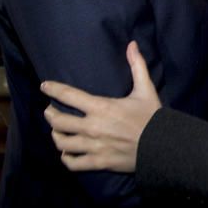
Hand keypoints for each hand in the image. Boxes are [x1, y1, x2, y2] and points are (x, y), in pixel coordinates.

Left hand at [42, 41, 161, 172]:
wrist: (163, 146)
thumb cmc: (152, 117)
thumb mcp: (146, 90)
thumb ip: (137, 66)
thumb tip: (132, 44)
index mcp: (101, 107)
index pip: (68, 95)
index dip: (53, 89)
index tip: (44, 86)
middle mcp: (93, 126)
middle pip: (58, 121)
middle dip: (50, 115)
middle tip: (50, 111)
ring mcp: (94, 146)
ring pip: (62, 143)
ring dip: (56, 136)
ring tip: (57, 132)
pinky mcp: (98, 162)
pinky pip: (72, 163)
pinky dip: (66, 158)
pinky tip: (67, 153)